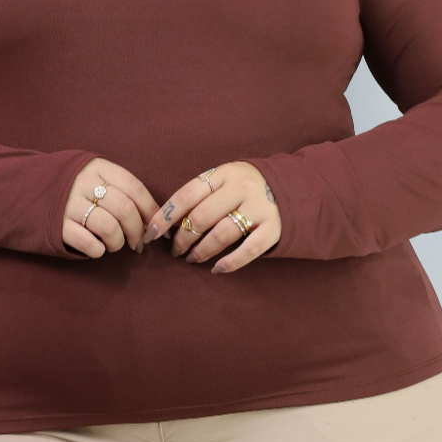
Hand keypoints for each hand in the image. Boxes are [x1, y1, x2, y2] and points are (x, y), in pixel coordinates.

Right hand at [62, 158, 158, 257]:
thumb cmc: (67, 183)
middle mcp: (84, 183)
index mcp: (97, 167)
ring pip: (110, 228)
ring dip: (119, 243)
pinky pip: (89, 244)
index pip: (135, 188)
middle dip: (138, 231)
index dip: (151, 210)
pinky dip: (99, 251)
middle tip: (138, 242)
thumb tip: (151, 216)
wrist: (20, 186)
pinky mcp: (57, 225)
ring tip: (115, 245)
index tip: (158, 226)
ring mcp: (69, 204)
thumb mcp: (89, 172)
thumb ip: (116, 187)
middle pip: (126, 209)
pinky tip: (97, 248)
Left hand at [138, 162, 280, 272]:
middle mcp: (241, 188)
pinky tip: (216, 269)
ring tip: (191, 259)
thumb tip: (167, 222)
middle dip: (182, 239)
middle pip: (201, 217)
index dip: (165, 216)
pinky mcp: (274, 229)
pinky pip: (248, 250)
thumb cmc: (246, 187)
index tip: (150, 233)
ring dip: (201, 251)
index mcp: (224, 173)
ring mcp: (260, 208)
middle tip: (175, 251)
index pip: (186, 195)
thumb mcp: (225, 179)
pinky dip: (230, 263)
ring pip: (221, 235)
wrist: (291, 187)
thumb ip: (202, 194)